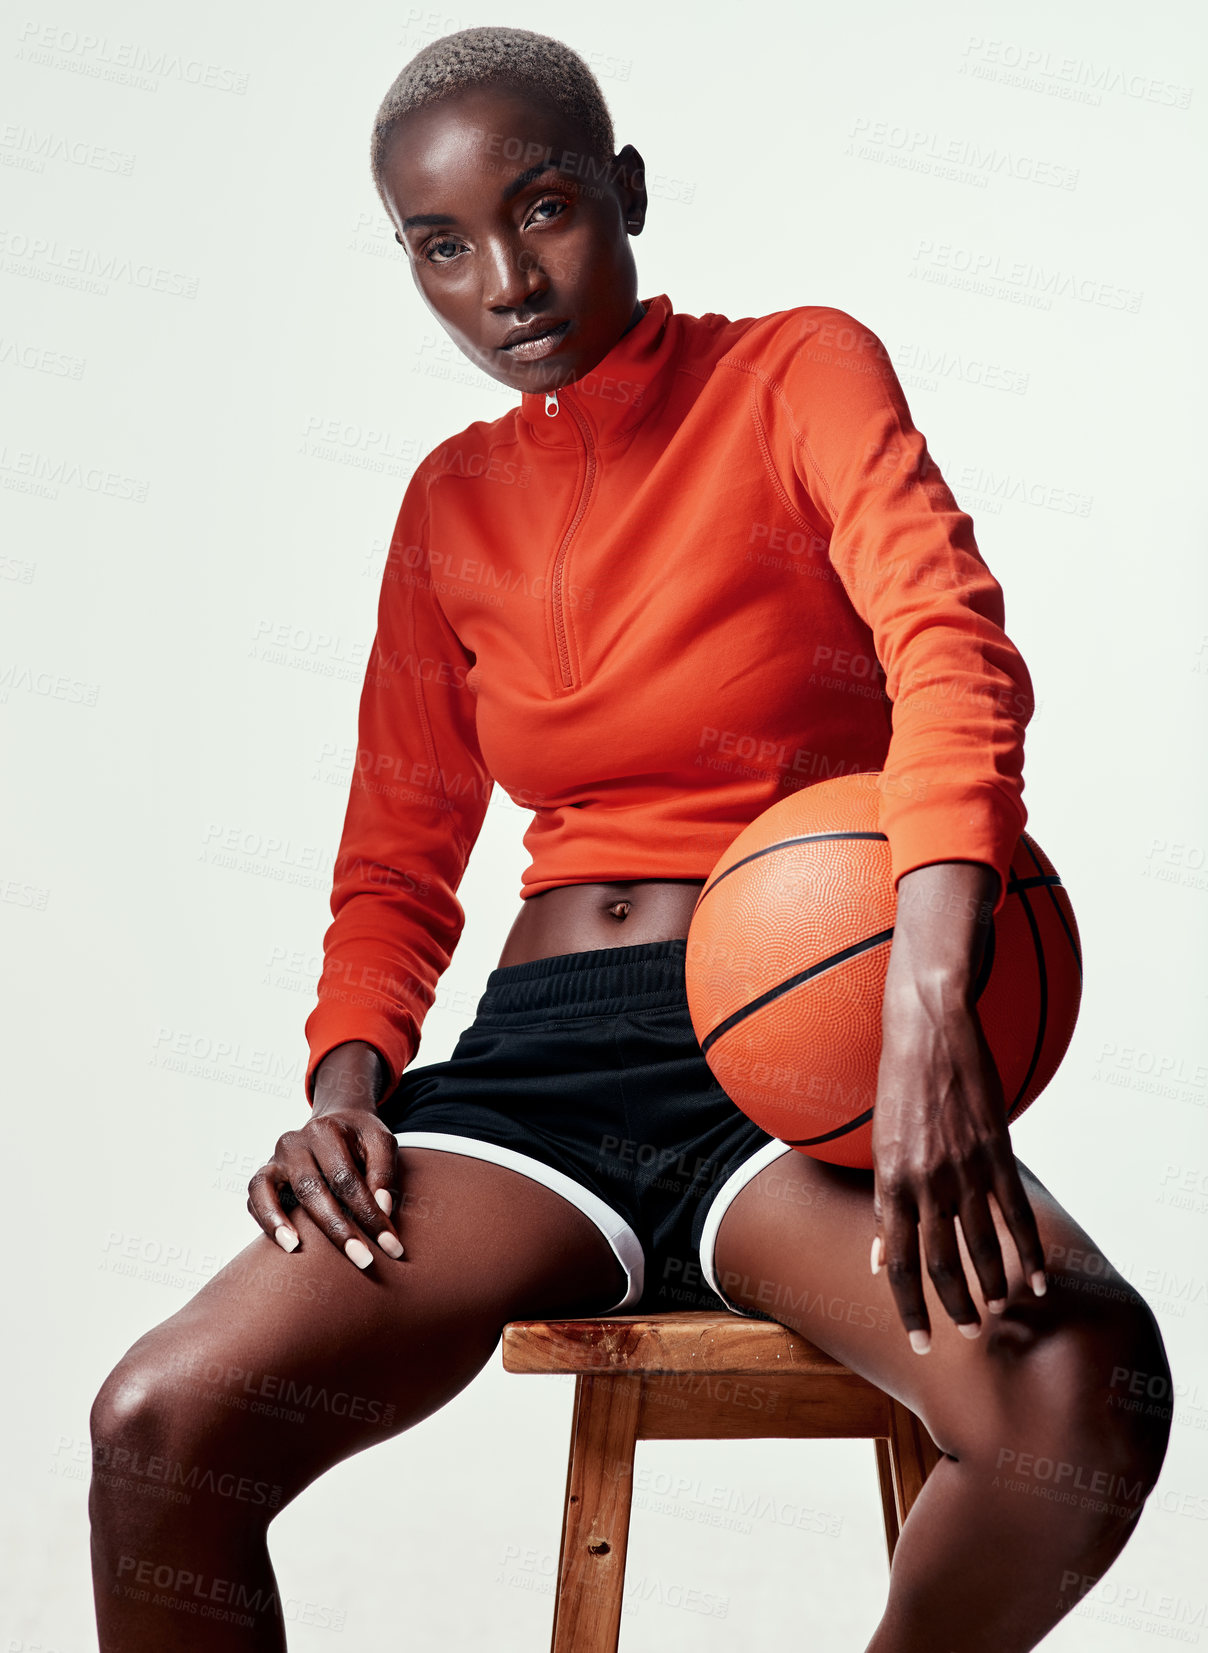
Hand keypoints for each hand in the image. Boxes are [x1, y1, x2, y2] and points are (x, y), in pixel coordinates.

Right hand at [246, 1041, 405, 1269]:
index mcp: (325, 1131)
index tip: (391, 1245)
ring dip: (278, 1220)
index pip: (346, 1178)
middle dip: (338, 1229)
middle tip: (363, 1260)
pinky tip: (284, 1242)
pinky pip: (254, 1197)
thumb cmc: (361, 1138)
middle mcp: (294, 1142)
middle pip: (311, 1188)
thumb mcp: (381, 1142)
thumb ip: (383, 1172)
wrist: (335, 1121)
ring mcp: (275, 1158)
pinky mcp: (265, 1174)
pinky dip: (264, 1218)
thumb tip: (382, 1208)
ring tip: (294, 1247)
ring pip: (267, 1189)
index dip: (369, 1214)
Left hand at [869, 862, 1046, 1350]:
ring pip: (981, 1247)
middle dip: (952, 1307)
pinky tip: (1040, 1279)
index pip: (896, 1262)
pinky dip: (1031, 1251)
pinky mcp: (996, 1152)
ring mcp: (963, 1170)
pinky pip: (1016, 1214)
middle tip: (965, 1334)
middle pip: (940, 1265)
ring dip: (992, 1286)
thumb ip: (883, 1203)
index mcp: (890, 1182)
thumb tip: (879, 1255)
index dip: (905, 1306)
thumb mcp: (878, 1143)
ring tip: (1001, 1313)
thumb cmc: (895, 1081)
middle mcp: (925, 1183)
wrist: (927, 1026)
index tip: (917, 1340)